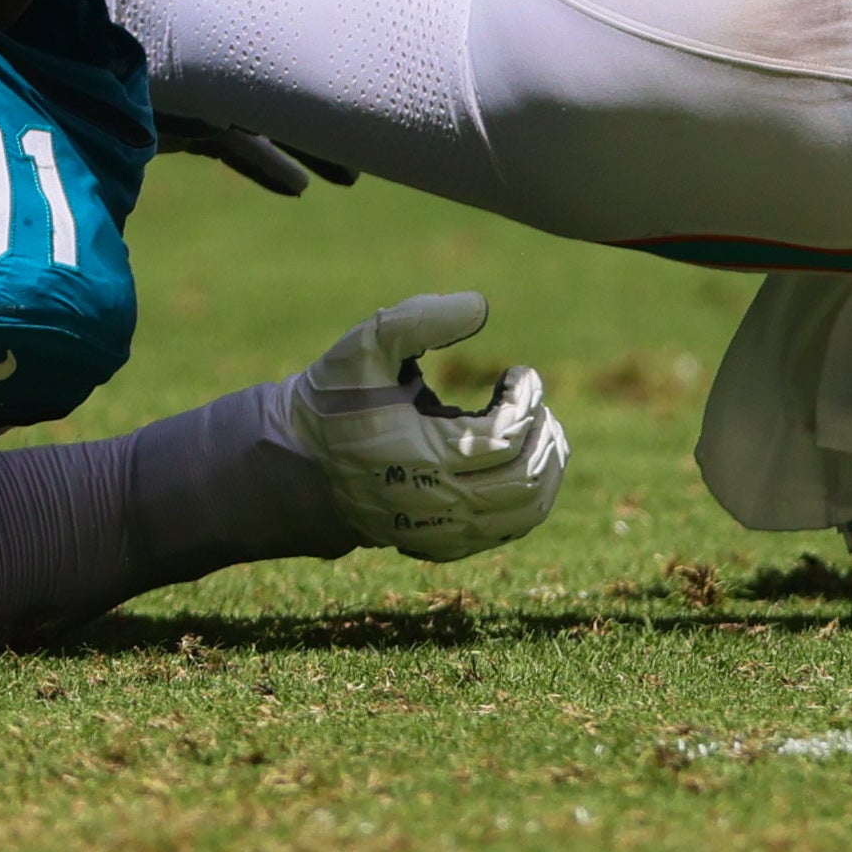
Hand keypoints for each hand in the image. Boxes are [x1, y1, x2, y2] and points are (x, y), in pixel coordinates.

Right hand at [277, 290, 564, 563]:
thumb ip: (418, 320)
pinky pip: (508, 530)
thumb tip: (479, 308)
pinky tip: (525, 462)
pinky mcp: (443, 543)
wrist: (303, 459)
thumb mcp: (366, 346)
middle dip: (543, 433)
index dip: (526, 399)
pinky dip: (532, 497)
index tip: (518, 373)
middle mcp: (435, 503)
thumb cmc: (338, 397)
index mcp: (421, 456)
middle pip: (524, 479)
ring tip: (544, 429)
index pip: (506, 436)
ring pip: (525, 512)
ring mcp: (441, 530)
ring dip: (548, 467)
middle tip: (535, 403)